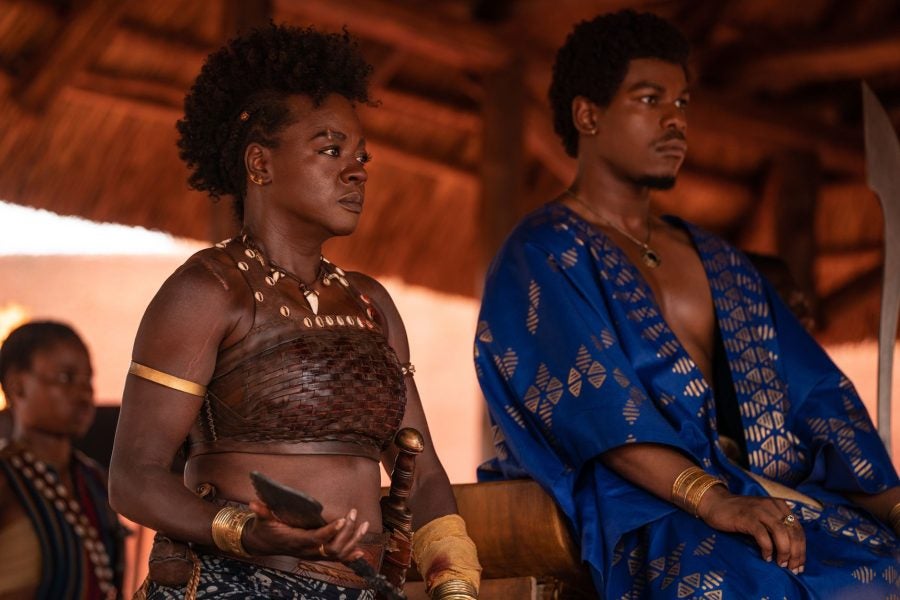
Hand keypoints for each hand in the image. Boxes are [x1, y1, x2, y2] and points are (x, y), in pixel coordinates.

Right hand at [242, 499, 368, 561]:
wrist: (263, 543)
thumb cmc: (265, 528)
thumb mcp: (262, 519)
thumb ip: (261, 511)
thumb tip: (253, 503)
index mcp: (296, 540)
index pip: (316, 538)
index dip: (330, 531)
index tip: (342, 520)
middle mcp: (306, 551)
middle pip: (332, 547)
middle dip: (346, 532)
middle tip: (353, 514)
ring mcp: (312, 555)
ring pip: (337, 553)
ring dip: (353, 541)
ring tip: (364, 525)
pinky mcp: (316, 555)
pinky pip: (335, 559)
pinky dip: (349, 556)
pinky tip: (360, 551)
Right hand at [697, 487, 805, 573]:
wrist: (716, 503)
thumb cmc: (739, 513)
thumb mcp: (763, 516)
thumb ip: (776, 526)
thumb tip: (791, 551)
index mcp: (779, 506)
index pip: (798, 529)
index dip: (802, 549)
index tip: (799, 565)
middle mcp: (772, 506)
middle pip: (793, 532)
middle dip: (796, 553)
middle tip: (793, 568)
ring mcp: (759, 511)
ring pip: (781, 533)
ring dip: (784, 552)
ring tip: (781, 564)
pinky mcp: (747, 517)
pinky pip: (763, 535)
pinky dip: (767, 548)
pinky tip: (766, 557)